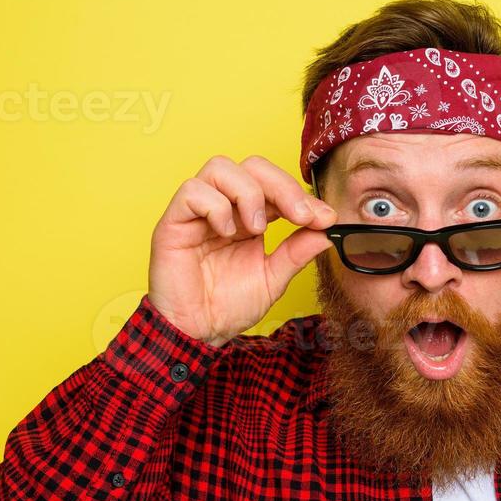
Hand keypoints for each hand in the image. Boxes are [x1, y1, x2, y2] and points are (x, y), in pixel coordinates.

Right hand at [146, 155, 336, 346]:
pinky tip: (226, 232)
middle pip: (252, 166)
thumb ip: (297, 252)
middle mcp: (223, 208)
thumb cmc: (227, 307)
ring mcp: (197, 213)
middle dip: (283, 186)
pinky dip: (215, 206)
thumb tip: (327, 232)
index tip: (325, 218)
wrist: (198, 333)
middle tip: (299, 216)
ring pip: (221, 168)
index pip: (275, 186)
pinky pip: (192, 191)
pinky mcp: (173, 222)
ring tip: (257, 228)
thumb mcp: (273, 278)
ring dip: (248, 193)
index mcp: (248, 217)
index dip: (301, 196)